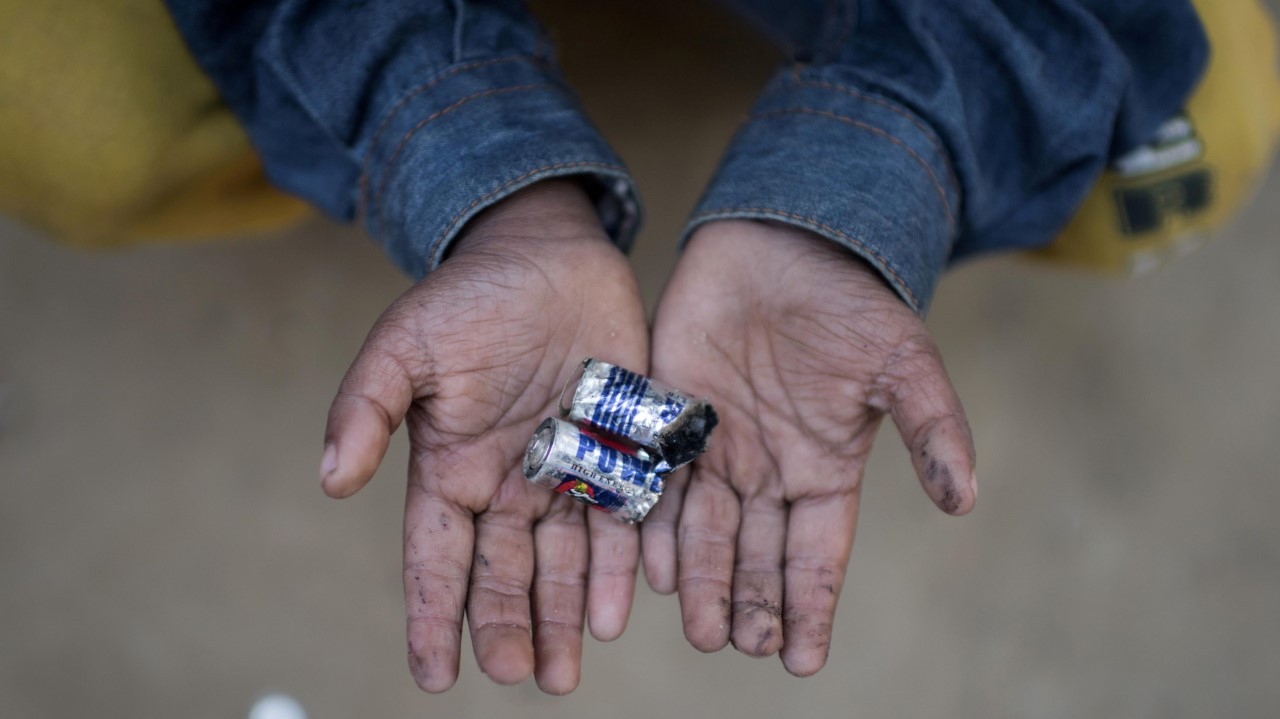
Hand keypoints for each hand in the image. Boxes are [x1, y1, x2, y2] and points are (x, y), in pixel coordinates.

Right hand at [319, 181, 647, 693]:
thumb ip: (367, 408)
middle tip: (518, 677)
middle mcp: (509, 486)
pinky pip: (622, 523)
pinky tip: (617, 610)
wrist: (549, 254)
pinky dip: (619, 568)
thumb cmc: (470, 297)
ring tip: (563, 673)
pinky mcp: (622, 455)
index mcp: (452, 470)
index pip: (436, 559)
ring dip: (563, 619)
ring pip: (564, 565)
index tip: (433, 675)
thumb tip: (330, 479)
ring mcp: (568, 474)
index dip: (432, 616)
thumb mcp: (406, 344)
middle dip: (507, 629)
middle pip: (504, 576)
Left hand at [645, 220, 975, 674]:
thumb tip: (966, 500)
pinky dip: (655, 527)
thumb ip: (931, 429)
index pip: (816, 557)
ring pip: (704, 533)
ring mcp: (715, 449)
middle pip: (754, 556)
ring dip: (700, 582)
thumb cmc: (849, 301)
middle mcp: (767, 473)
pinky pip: (658, 485)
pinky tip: (651, 568)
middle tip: (738, 647)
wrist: (784, 240)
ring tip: (699, 629)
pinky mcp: (669, 418)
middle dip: (749, 605)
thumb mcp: (903, 362)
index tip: (802, 663)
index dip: (810, 607)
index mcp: (823, 470)